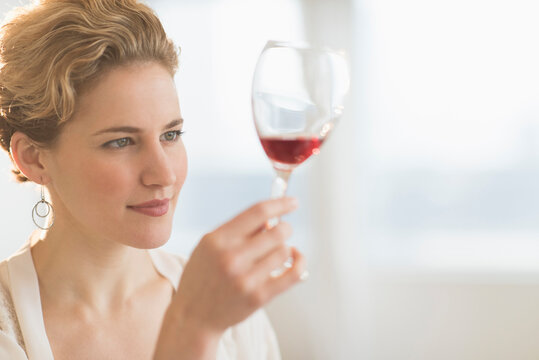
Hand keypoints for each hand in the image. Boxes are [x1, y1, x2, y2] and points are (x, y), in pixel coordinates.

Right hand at [170, 197, 305, 334]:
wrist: (193, 317)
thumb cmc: (203, 277)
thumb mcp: (209, 246)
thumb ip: (237, 230)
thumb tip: (272, 219)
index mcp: (217, 240)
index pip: (257, 212)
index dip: (280, 204)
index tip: (293, 202)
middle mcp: (231, 258)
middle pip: (277, 231)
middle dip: (284, 228)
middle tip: (282, 231)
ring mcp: (245, 278)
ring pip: (284, 251)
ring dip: (285, 249)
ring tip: (276, 253)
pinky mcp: (258, 297)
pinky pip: (292, 274)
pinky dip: (299, 262)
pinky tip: (294, 259)